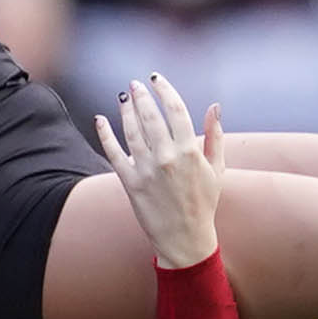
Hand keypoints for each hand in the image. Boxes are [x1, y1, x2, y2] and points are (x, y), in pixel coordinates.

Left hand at [97, 73, 223, 270]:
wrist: (186, 239)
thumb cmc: (204, 203)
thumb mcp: (217, 169)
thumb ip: (216, 135)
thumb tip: (215, 106)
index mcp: (190, 151)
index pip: (175, 110)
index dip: (164, 90)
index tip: (157, 79)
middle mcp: (167, 158)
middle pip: (150, 117)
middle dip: (141, 96)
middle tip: (135, 85)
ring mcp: (147, 171)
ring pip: (131, 132)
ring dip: (125, 111)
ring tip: (123, 98)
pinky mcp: (130, 184)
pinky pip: (113, 154)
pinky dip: (104, 135)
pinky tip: (100, 120)